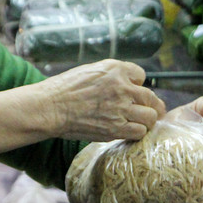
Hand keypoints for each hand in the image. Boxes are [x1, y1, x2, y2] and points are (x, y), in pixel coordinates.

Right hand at [42, 59, 165, 142]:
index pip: (142, 75)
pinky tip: (129, 131)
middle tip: (152, 111)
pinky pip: (139, 132)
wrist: (50, 107)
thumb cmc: (65, 88)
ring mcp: (120, 108)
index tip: (132, 91)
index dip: (137, 84)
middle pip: (151, 98)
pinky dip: (137, 133)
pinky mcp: (115, 128)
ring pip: (150, 117)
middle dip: (152, 105)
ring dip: (146, 120)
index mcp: (116, 69)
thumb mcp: (91, 70)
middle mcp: (122, 87)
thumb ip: (112, 75)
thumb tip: (128, 83)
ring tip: (140, 123)